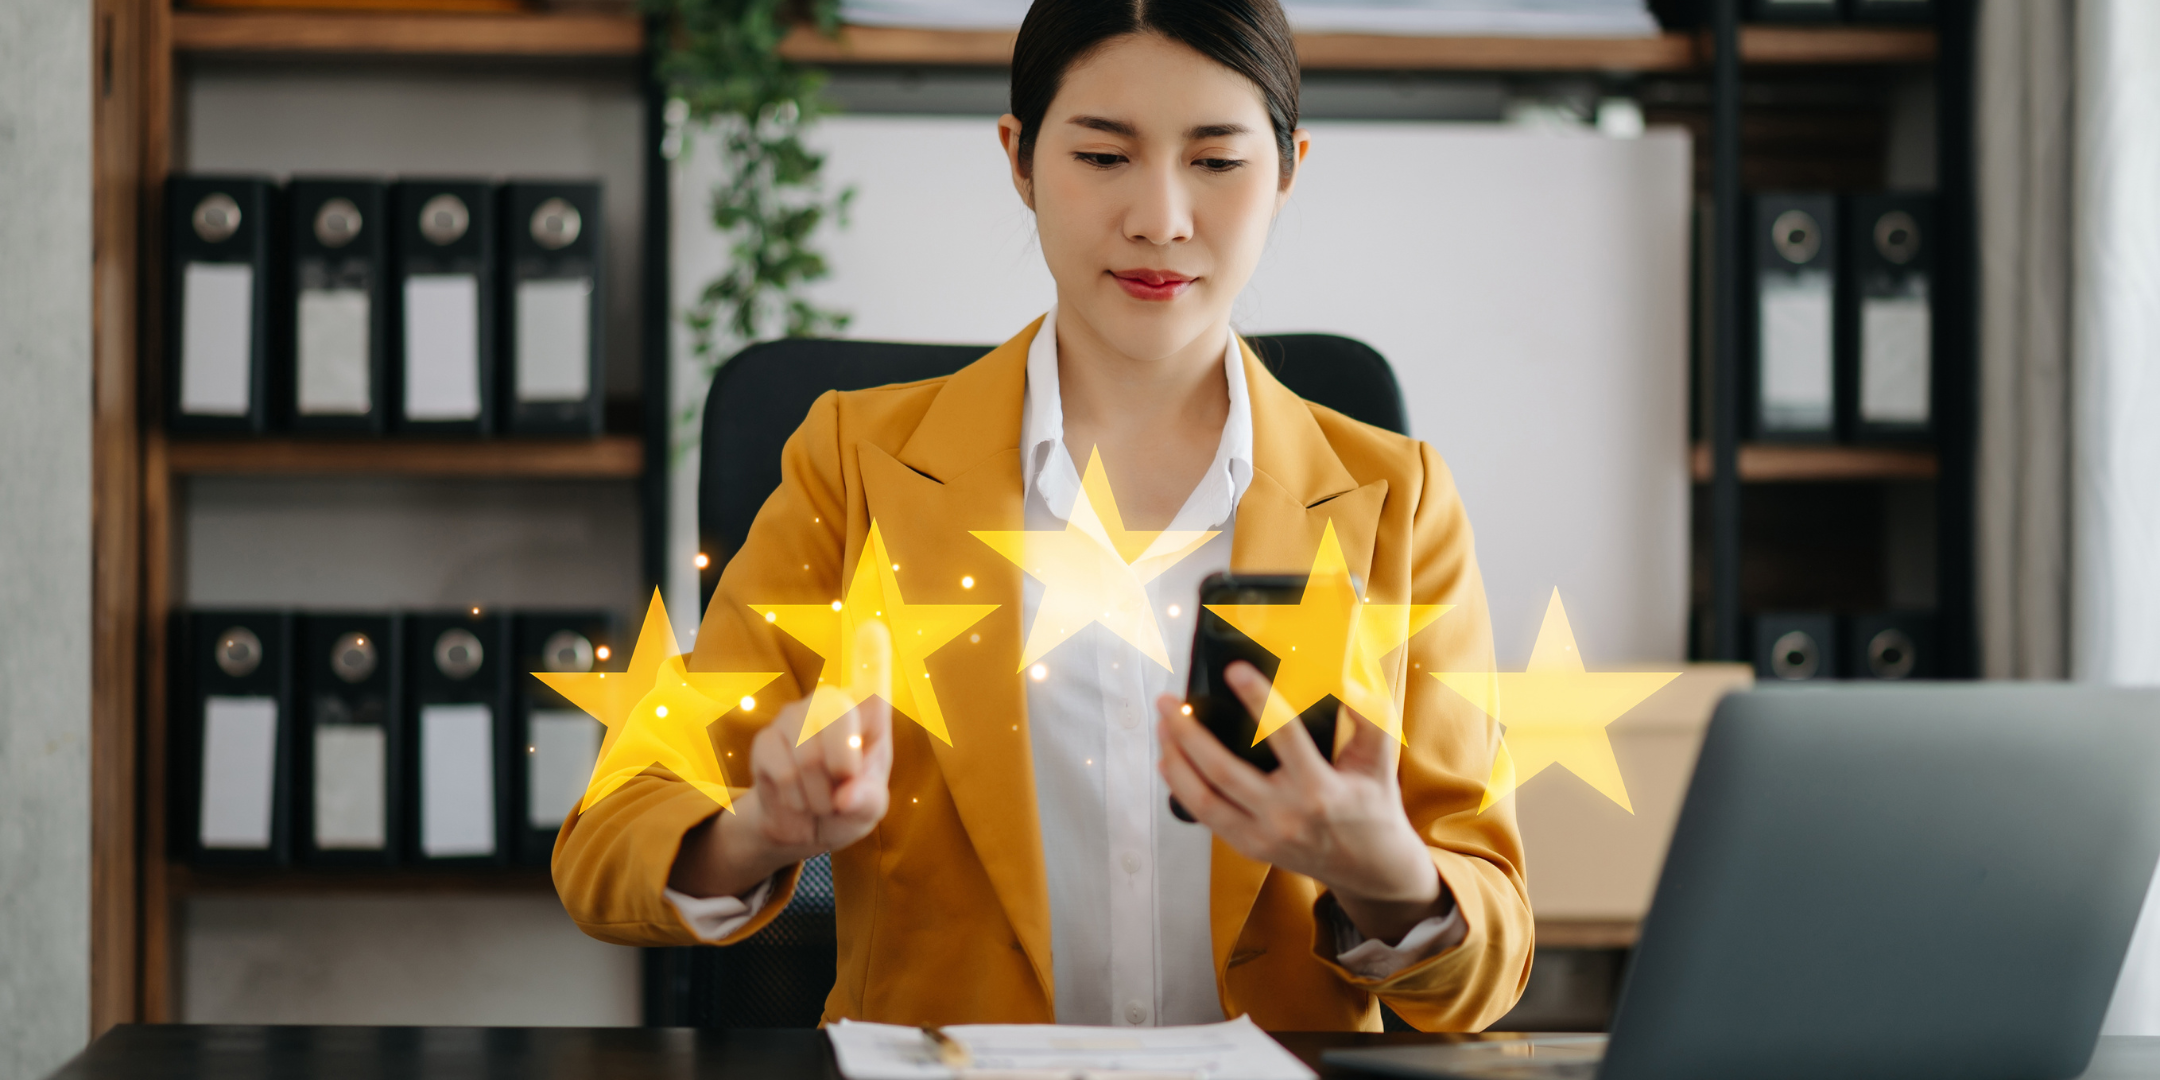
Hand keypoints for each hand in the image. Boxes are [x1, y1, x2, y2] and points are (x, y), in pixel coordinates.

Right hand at [670, 627, 894, 899]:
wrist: (802, 828)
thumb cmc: (847, 807)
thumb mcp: (868, 811)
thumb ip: (868, 801)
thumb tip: (847, 796)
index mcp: (868, 718)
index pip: (872, 682)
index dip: (871, 657)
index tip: (873, 627)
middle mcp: (831, 705)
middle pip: (837, 716)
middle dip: (842, 768)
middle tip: (842, 796)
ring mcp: (794, 718)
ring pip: (807, 755)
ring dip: (816, 797)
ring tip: (818, 803)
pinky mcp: (765, 740)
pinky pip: (782, 774)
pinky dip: (793, 805)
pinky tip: (795, 806)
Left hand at [1156, 661, 1446, 944]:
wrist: (1370, 868)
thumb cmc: (1373, 806)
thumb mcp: (1380, 760)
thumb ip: (1369, 717)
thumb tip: (1347, 678)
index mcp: (1320, 789)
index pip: (1284, 737)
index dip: (1258, 700)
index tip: (1234, 669)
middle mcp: (1286, 815)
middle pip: (1223, 771)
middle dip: (1188, 732)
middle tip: (1169, 700)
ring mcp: (1262, 836)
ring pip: (1203, 798)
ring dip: (1176, 759)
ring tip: (1162, 725)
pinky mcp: (1248, 846)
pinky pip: (1205, 816)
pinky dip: (1181, 787)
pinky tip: (1168, 760)